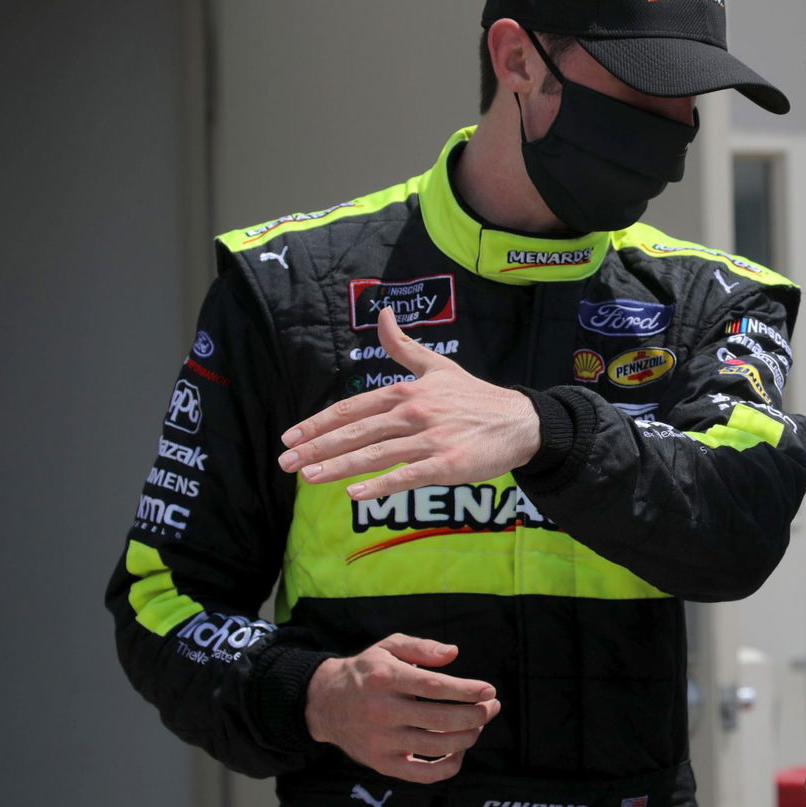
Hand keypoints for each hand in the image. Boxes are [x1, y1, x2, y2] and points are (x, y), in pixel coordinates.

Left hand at [278, 305, 540, 498]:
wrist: (520, 421)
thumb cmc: (476, 397)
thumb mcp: (438, 366)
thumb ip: (403, 345)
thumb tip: (382, 312)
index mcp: (406, 391)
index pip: (353, 408)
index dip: (319, 423)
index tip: (290, 436)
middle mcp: (413, 412)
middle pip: (357, 432)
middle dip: (317, 447)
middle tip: (286, 462)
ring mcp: (430, 439)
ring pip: (376, 454)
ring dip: (339, 466)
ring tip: (309, 477)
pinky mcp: (447, 464)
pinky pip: (407, 475)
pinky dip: (381, 485)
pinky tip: (356, 494)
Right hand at [304, 633, 500, 782]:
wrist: (324, 703)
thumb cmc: (366, 671)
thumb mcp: (388, 647)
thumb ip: (421, 648)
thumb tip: (453, 653)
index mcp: (385, 679)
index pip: (435, 687)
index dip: (467, 690)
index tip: (489, 690)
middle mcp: (382, 711)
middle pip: (441, 719)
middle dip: (476, 714)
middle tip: (492, 707)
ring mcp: (382, 741)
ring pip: (436, 747)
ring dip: (468, 736)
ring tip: (479, 724)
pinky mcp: (382, 763)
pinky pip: (423, 774)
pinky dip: (449, 766)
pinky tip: (459, 750)